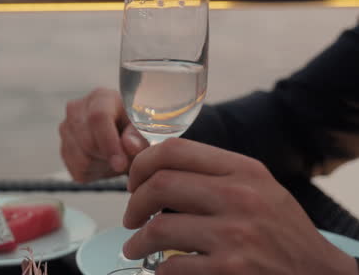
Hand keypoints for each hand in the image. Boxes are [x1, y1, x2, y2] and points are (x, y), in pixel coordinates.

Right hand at [59, 88, 147, 182]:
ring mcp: (66, 128)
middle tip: (124, 159)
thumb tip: (129, 145)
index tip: (121, 163)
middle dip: (107, 156)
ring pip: (80, 158)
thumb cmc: (135, 129)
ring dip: (101, 165)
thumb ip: (140, 137)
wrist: (123, 138)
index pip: (97, 118)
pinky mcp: (63, 148)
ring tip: (114, 158)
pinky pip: (75, 169)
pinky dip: (93, 172)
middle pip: (87, 141)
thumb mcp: (145, 130)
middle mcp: (77, 109)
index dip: (109, 143)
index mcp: (100, 97)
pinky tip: (103, 162)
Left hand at [122, 138, 358, 274]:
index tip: (135, 182)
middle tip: (130, 216)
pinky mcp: (231, 270)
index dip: (142, 164)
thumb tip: (157, 169)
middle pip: (159, 185)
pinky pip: (173, 266)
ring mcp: (235, 235)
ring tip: (134, 246)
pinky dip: (159, 269)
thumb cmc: (282, 232)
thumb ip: (215, 174)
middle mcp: (240, 197)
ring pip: (159, 228)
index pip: (175, 150)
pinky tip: (160, 269)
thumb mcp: (259, 189)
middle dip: (134, 202)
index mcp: (244, 171)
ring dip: (137, 240)